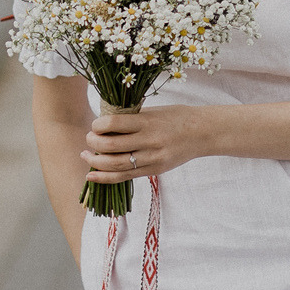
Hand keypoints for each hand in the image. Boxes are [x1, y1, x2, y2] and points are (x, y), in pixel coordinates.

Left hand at [82, 104, 210, 182]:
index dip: (98, 125)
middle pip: (111, 146)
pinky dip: (105, 177)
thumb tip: (104, 124)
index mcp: (149, 121)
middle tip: (88, 139)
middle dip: (93, 143)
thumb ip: (132, 118)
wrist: (203, 133)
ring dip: (95, 162)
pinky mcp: (154, 170)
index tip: (95, 124)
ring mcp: (152, 158)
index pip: (114, 123)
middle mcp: (150, 140)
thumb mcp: (155, 111)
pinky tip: (92, 174)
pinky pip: (125, 176)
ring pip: (115, 165)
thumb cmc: (178, 117)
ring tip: (86, 156)